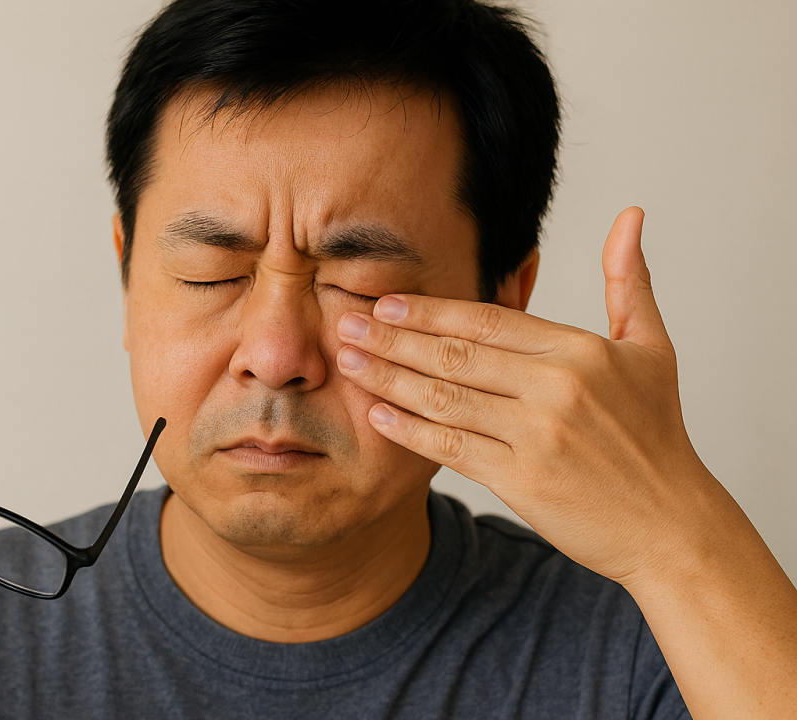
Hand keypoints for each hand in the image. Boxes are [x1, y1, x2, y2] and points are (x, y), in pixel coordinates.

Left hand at [335, 208, 721, 585]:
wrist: (671, 526)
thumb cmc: (655, 435)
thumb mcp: (652, 349)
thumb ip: (629, 282)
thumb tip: (630, 215)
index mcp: (579, 351)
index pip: (486, 320)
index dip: (428, 310)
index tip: (384, 301)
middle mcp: (555, 389)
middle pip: (454, 354)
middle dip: (390, 338)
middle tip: (343, 323)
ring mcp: (536, 435)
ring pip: (443, 397)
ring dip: (387, 378)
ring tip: (346, 362)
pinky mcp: (520, 480)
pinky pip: (450, 446)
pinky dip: (409, 430)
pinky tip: (377, 413)